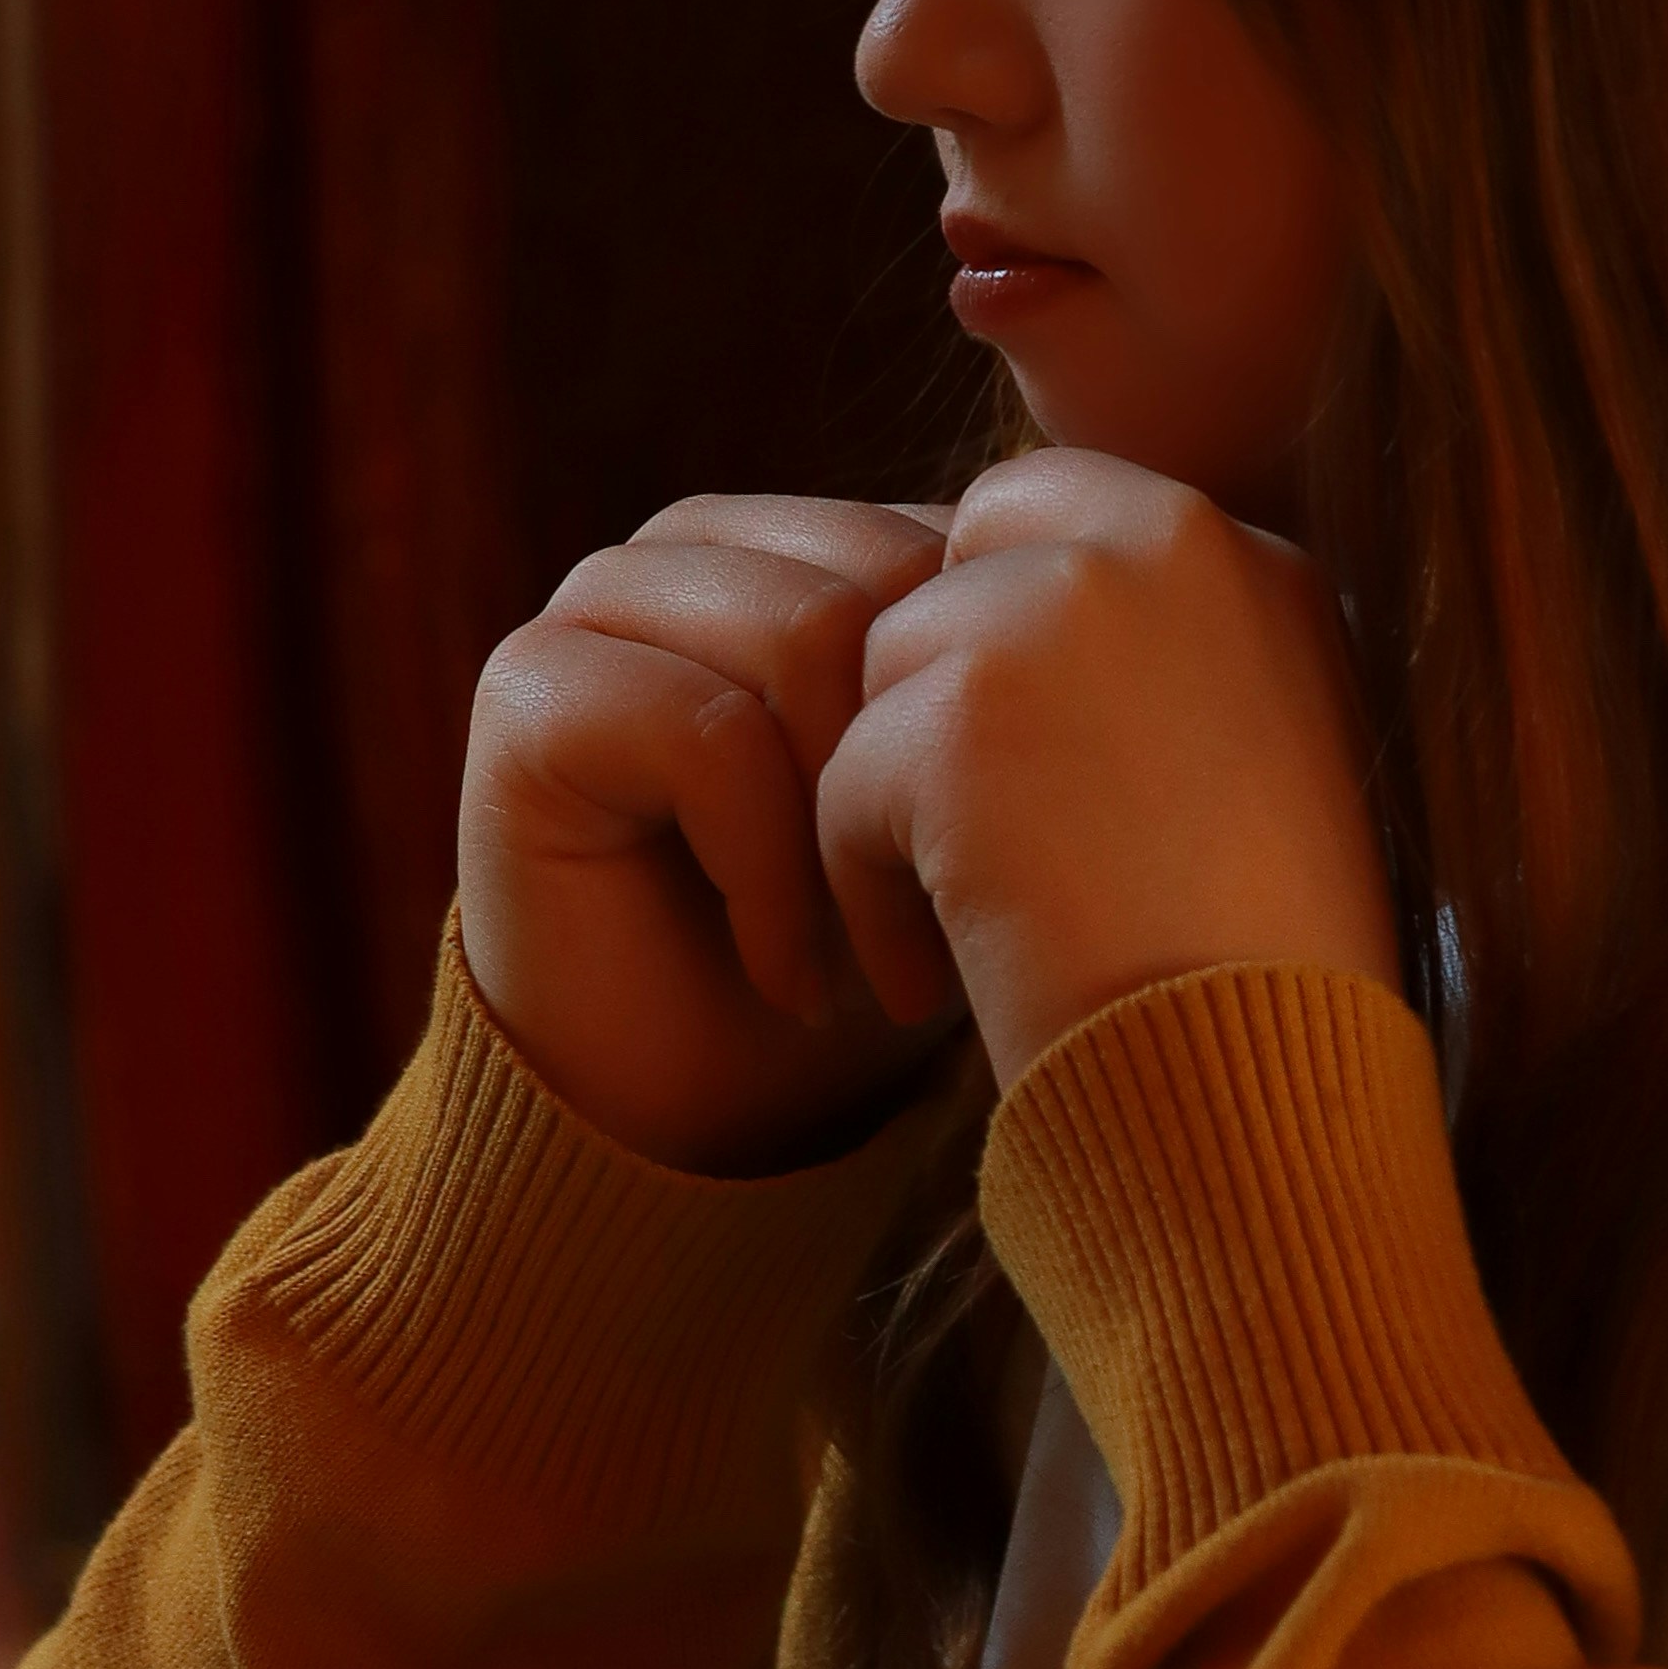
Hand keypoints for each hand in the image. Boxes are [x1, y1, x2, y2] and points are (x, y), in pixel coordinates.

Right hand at [457, 494, 968, 1170]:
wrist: (698, 1129)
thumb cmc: (860, 973)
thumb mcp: (966, 810)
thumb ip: (1012, 682)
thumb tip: (1139, 601)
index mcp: (803, 542)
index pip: (949, 539)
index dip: (999, 706)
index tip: (1018, 870)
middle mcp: (692, 550)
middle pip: (882, 576)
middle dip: (924, 768)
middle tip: (933, 931)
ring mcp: (598, 608)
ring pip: (802, 639)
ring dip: (850, 833)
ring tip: (866, 965)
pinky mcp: (529, 693)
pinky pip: (709, 735)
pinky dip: (770, 878)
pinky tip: (785, 977)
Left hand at [812, 453, 1400, 1093]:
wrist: (1264, 1084)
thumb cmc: (1268, 974)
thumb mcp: (1262, 762)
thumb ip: (1158, 659)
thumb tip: (999, 620)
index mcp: (1251, 558)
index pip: (1044, 511)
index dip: (988, 633)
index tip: (1003, 770)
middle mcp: (1168, 547)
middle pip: (942, 579)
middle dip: (927, 707)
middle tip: (961, 848)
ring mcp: (1063, 612)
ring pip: (880, 678)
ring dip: (895, 809)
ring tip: (964, 939)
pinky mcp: (962, 706)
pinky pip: (839, 783)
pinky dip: (865, 894)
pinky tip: (934, 985)